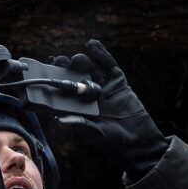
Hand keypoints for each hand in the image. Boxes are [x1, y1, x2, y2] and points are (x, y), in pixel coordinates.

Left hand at [53, 40, 168, 179]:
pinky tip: (93, 45)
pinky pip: (109, 66)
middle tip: (58, 61)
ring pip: (91, 70)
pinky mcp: (119, 84)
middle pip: (76, 77)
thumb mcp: (96, 134)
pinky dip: (102, 55)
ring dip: (81, 61)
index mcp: (81, 109)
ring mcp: (106, 89)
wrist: (141, 142)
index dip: (56, 82)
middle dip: (66, 69)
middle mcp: (91, 97)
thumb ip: (81, 124)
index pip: (65, 92)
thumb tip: (59, 120)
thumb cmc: (116, 143)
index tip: (46, 74)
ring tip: (76, 58)